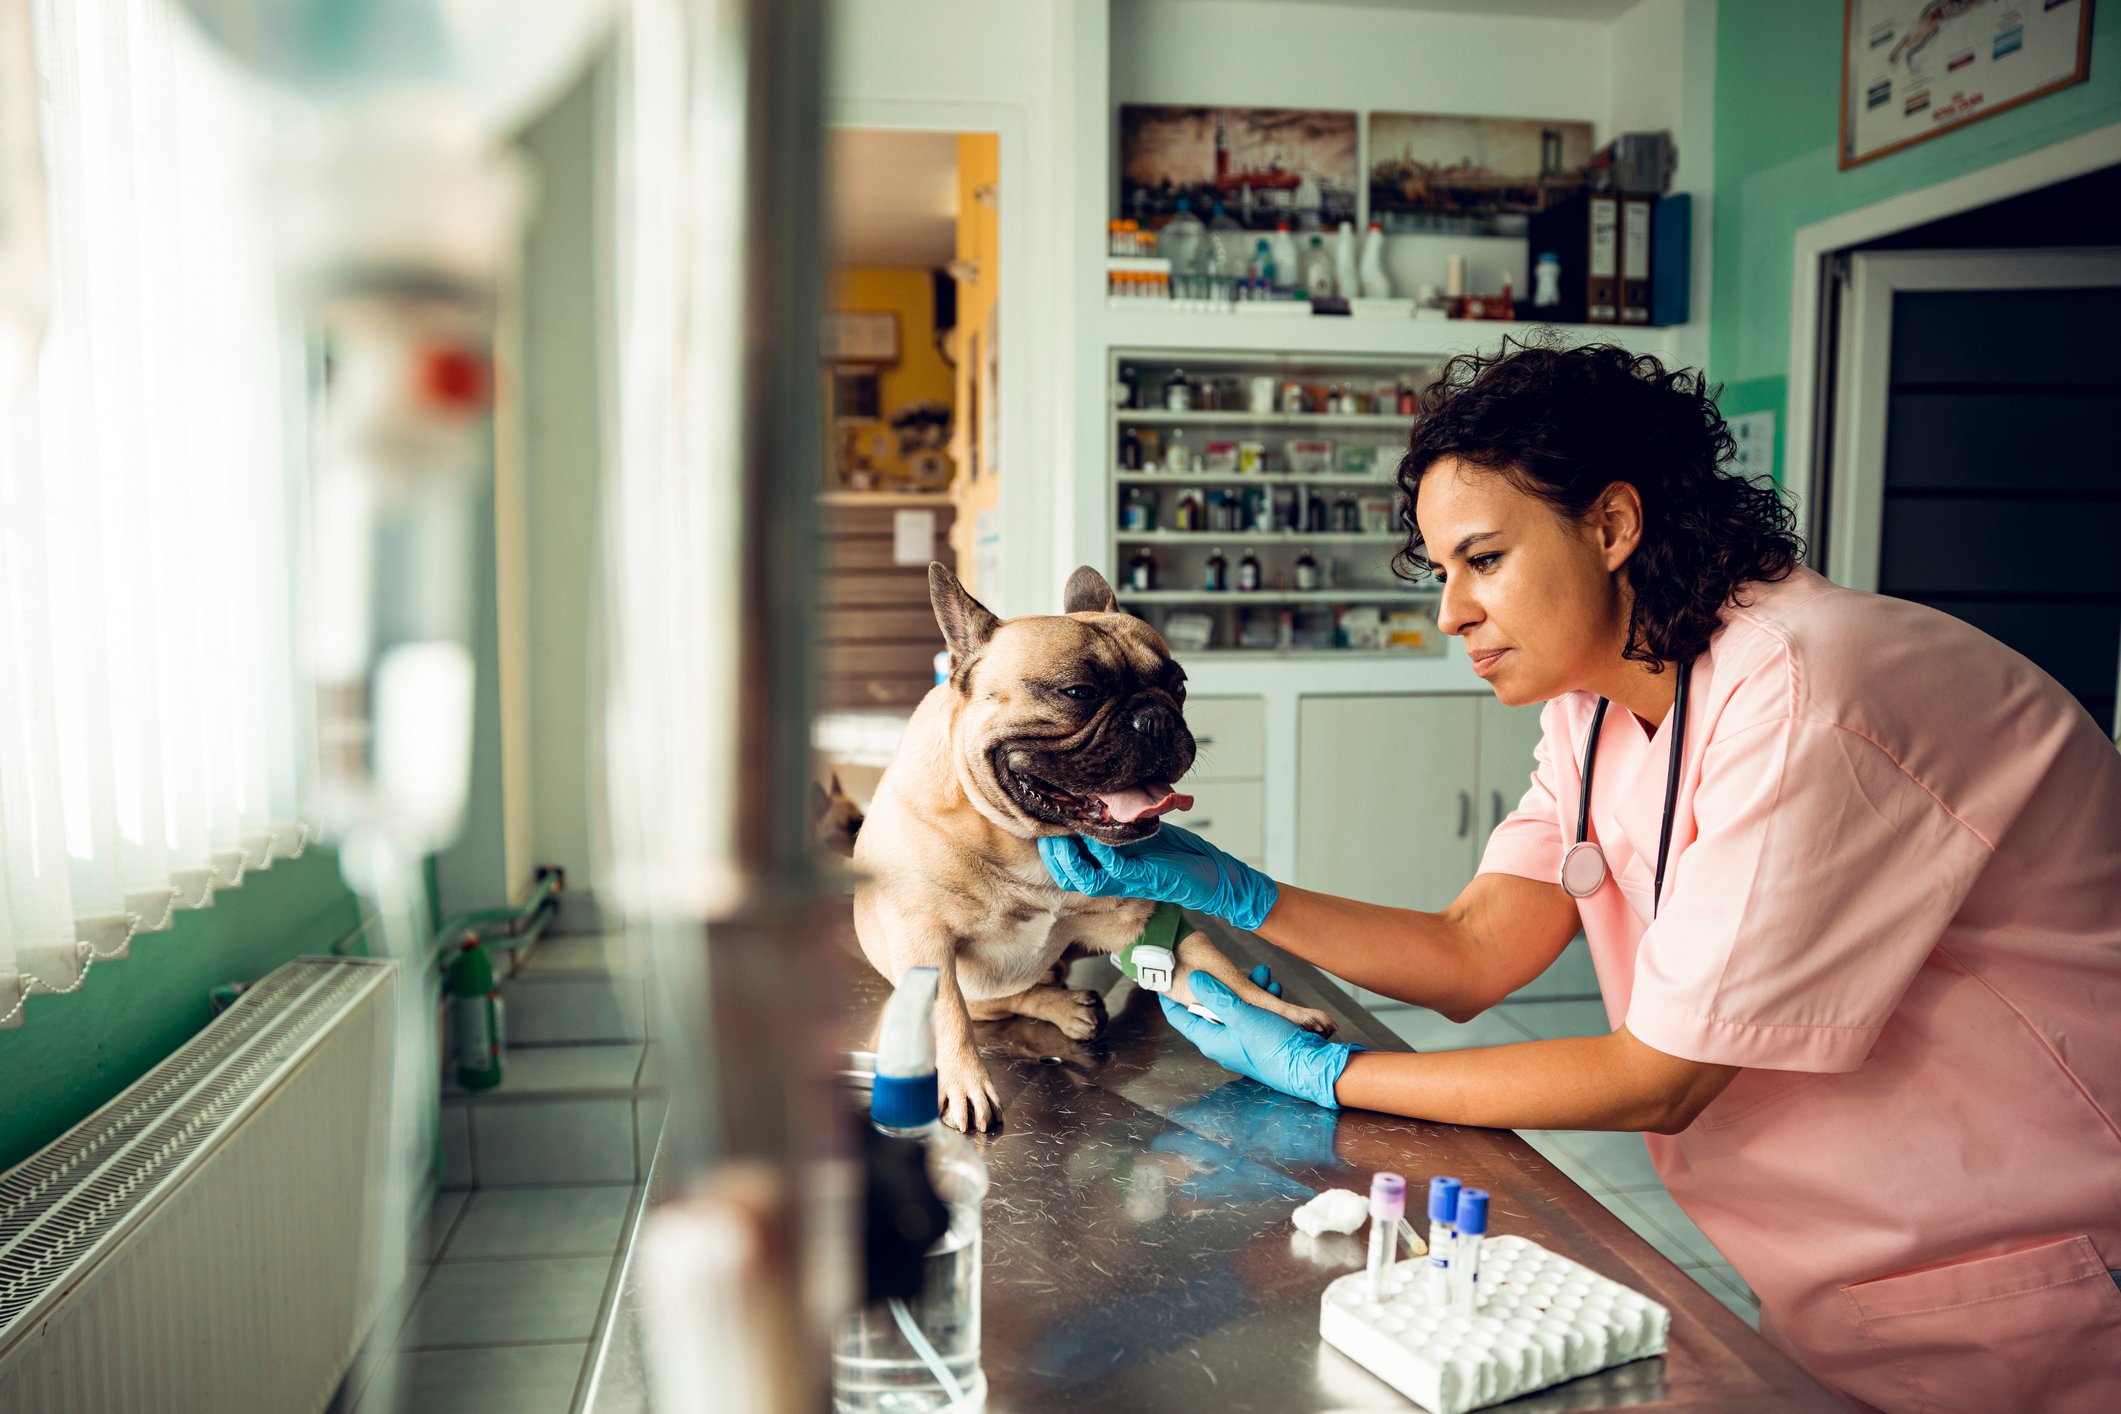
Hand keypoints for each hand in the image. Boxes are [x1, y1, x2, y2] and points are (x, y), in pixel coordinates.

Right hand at [1038, 823, 1278, 931]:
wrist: (1213, 875)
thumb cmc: (1179, 855)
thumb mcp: (1141, 832)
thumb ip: (1119, 821)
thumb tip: (1099, 793)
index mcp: (1109, 867)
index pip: (1067, 863)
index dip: (1051, 846)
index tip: (1044, 820)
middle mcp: (1113, 878)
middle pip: (1067, 874)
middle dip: (1052, 852)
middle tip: (1046, 829)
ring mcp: (1127, 882)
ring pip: (1083, 879)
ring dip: (1069, 859)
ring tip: (1063, 836)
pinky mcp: (1143, 880)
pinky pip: (1113, 872)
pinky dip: (1102, 854)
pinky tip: (1098, 837)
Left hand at [1159, 974, 1355, 1109]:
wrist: (1308, 1069)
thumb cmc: (1272, 1046)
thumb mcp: (1241, 1016)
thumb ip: (1216, 996)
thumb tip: (1194, 980)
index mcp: (1211, 1038)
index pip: (1181, 1018)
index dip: (1171, 999)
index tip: (1164, 979)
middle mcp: (1223, 1041)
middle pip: (1212, 1008)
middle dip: (1221, 985)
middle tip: (1224, 964)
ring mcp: (1243, 1042)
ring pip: (1237, 1008)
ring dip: (1248, 989)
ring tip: (1264, 974)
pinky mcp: (1262, 1040)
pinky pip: (1255, 1015)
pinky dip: (1262, 1000)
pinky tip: (1275, 990)